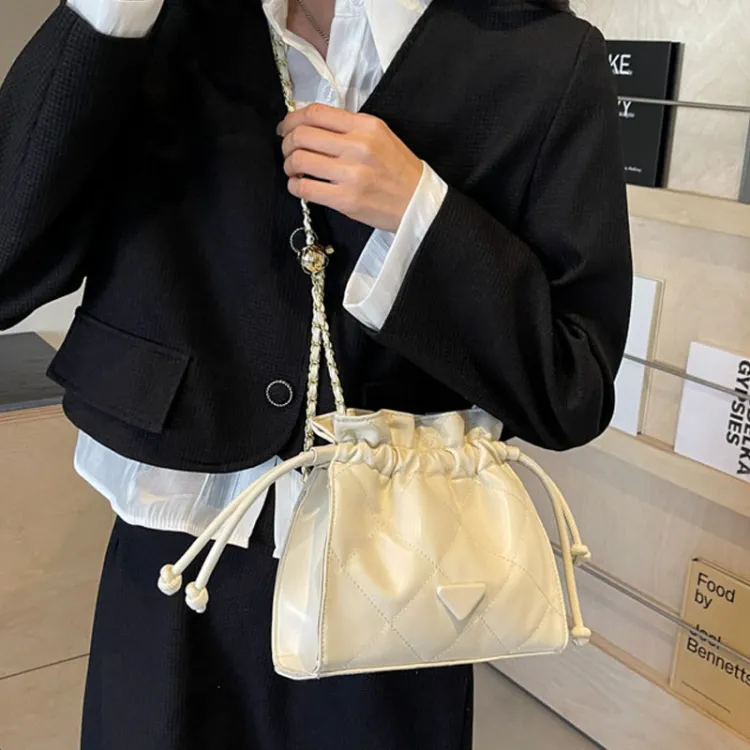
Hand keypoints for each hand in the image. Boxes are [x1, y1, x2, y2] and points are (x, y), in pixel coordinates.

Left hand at [278, 104, 422, 232]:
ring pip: (299, 161)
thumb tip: (312, 126)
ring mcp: (351, 174)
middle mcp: (357, 146)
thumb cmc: (398, 170)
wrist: (417, 202)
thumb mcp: (381, 135)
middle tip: (288, 151)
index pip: (315, 113)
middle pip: (301, 135)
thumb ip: (349, 127)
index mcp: (365, 126)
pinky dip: (295, 186)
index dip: (291, 119)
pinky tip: (299, 186)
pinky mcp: (345, 200)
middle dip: (286, 143)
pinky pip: (305, 189)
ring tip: (293, 170)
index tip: (285, 128)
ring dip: (288, 165)